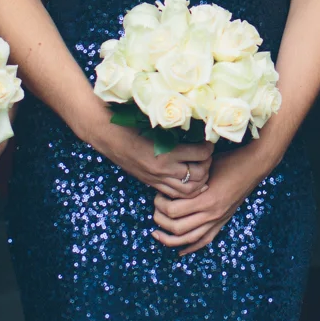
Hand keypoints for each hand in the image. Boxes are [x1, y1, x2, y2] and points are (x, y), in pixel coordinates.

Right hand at [92, 120, 212, 199]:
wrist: (110, 137)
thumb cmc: (133, 126)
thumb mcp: (158, 127)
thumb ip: (177, 133)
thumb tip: (199, 131)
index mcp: (167, 152)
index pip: (201, 154)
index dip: (209, 148)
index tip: (208, 142)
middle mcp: (164, 169)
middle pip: (199, 174)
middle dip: (207, 165)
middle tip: (207, 156)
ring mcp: (158, 179)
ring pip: (189, 190)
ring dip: (200, 180)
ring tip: (200, 169)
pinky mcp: (152, 184)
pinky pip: (175, 194)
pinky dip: (186, 190)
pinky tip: (189, 181)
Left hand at [151, 155, 263, 255]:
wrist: (253, 166)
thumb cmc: (228, 162)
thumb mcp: (205, 168)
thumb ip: (188, 179)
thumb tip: (167, 182)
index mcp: (205, 198)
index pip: (173, 210)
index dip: (160, 204)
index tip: (158, 194)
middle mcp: (211, 213)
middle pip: (176, 227)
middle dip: (160, 220)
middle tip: (156, 210)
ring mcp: (217, 220)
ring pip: (188, 239)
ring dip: (169, 239)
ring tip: (157, 233)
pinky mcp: (222, 222)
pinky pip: (204, 240)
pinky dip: (190, 247)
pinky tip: (179, 250)